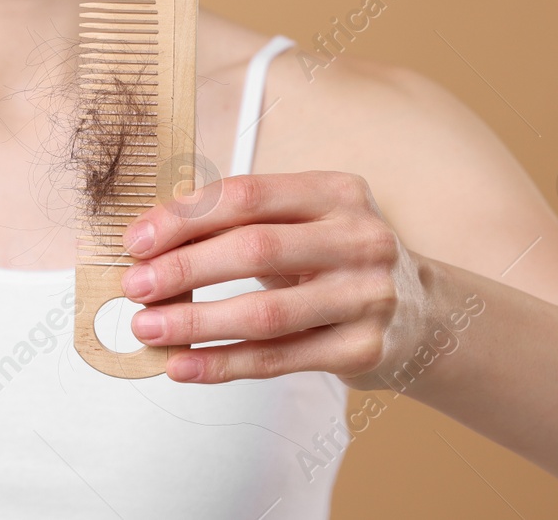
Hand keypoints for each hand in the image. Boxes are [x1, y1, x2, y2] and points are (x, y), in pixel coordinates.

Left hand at [117, 170, 432, 386]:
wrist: (422, 315)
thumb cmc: (335, 259)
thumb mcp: (304, 223)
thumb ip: (241, 223)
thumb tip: (151, 241)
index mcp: (336, 191)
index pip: (247, 195)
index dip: (184, 217)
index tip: (136, 241)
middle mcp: (360, 238)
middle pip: (254, 250)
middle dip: (183, 269)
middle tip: (134, 288)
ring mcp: (367, 296)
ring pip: (265, 313)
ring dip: (195, 323)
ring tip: (147, 328)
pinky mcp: (364, 349)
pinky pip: (279, 360)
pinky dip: (222, 364)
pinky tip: (182, 366)